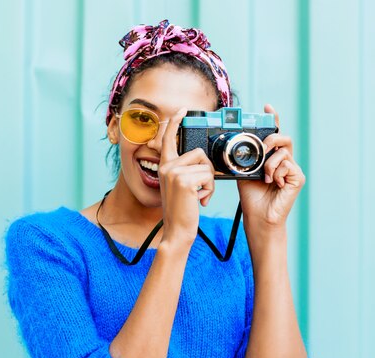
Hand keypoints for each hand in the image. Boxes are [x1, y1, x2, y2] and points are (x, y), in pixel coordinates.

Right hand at [158, 108, 215, 245]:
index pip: (169, 138)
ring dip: (209, 182)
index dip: (175, 122)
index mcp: (164, 166)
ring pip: (206, 165)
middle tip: (200, 190)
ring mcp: (174, 172)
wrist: (177, 231)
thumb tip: (202, 159)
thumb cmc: (182, 210)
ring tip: (199, 196)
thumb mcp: (180, 186)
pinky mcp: (184, 181)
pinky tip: (200, 200)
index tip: (182, 109)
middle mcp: (166, 166)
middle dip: (207, 171)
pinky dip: (210, 190)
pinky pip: (208, 177)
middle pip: (198, 153)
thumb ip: (185, 170)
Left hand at [236, 104, 305, 229]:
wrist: (258, 216)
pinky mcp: (298, 178)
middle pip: (284, 138)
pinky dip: (276, 172)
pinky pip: (287, 165)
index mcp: (271, 157)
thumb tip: (241, 144)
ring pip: (283, 152)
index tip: (267, 106)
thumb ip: (246, 158)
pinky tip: (273, 183)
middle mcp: (284, 161)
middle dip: (271, 139)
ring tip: (264, 177)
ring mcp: (292, 169)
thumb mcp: (244, 172)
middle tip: (261, 149)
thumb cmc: (252, 196)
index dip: (274, 118)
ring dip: (269, 163)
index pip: (274, 134)